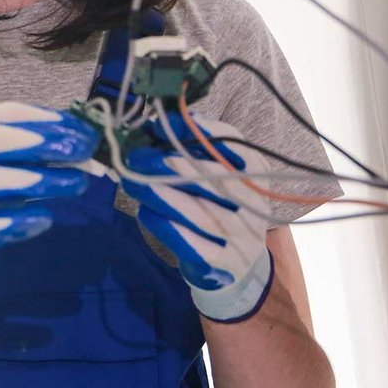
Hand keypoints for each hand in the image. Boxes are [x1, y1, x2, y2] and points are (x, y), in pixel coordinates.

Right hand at [0, 102, 97, 307]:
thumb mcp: (7, 165)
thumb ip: (38, 153)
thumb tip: (85, 143)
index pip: (7, 114)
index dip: (46, 120)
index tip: (83, 130)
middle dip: (41, 143)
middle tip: (81, 150)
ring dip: (34, 180)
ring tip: (75, 184)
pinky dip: (15, 223)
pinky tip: (45, 220)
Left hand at [120, 114, 273, 321]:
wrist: (236, 263)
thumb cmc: (216, 205)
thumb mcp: (213, 174)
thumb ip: (191, 149)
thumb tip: (157, 125)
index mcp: (256, 174)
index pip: (235, 148)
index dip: (201, 132)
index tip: (162, 122)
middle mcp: (255, 205)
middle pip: (216, 181)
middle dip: (172, 165)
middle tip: (137, 156)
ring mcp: (243, 238)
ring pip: (201, 215)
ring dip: (162, 196)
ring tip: (131, 182)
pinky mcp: (224, 265)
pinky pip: (194, 245)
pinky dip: (167, 228)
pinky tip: (145, 212)